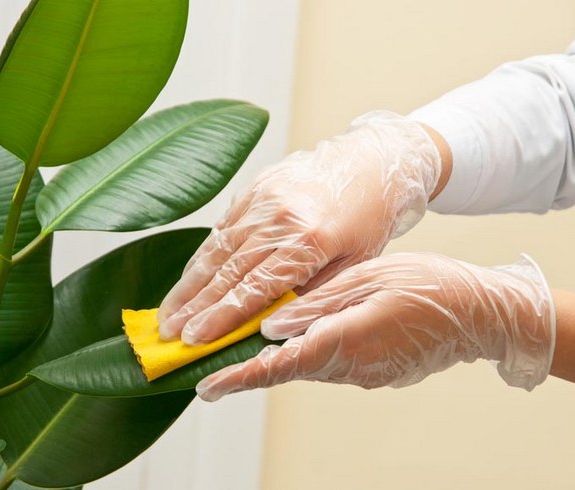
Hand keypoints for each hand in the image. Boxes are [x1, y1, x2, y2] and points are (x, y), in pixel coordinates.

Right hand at [158, 112, 441, 343]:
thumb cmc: (367, 219)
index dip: (221, 317)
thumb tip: (268, 324)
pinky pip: (221, 228)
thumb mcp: (354, 264)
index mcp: (310, 240)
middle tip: (166, 334)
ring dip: (188, 285)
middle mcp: (279, 218)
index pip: (256, 289)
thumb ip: (310, 292)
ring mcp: (263, 199)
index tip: (193, 340)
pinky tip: (187, 280)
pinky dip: (202, 257)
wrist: (369, 163)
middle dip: (194, 307)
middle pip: (227, 271)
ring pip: (216, 250)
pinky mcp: (253, 188)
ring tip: (166, 313)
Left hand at [196, 253, 554, 400]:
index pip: (280, 364)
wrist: (480, 314)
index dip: (239, 376)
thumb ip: (318, 304)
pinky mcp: (372, 373)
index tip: (205, 386)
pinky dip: (302, 355)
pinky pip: (327, 364)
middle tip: (209, 367)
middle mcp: (351, 366)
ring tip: (241, 348)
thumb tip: (271, 324)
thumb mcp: (369, 278)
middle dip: (246, 370)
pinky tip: (292, 339)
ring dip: (272, 362)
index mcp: (346, 339)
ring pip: (305, 367)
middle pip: (286, 371)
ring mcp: (364, 374)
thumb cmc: (429, 285)